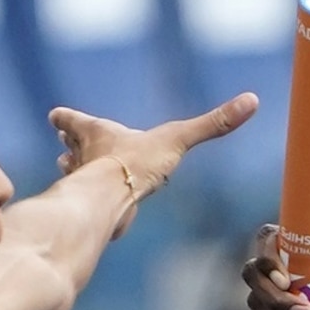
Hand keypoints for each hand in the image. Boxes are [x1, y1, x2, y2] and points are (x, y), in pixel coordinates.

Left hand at [50, 93, 258, 206]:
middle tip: (63, 142)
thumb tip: (253, 100)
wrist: (112, 202)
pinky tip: (88, 210)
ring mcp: (81, 184)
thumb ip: (214, 124)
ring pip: (70, 174)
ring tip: (69, 169)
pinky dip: (81, 202)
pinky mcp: (85, 209)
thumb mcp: (179, 139)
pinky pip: (80, 203)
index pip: (72, 120)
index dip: (66, 118)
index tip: (55, 116)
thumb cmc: (136, 163)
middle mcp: (84, 157)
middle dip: (69, 144)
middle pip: (69, 147)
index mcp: (97, 133)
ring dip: (71, 171)